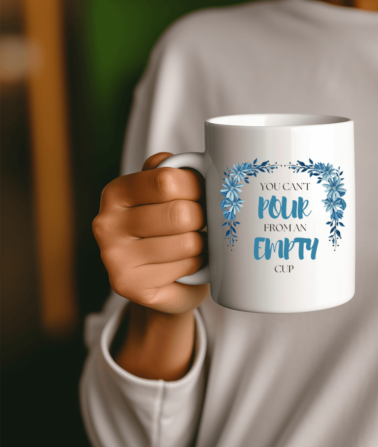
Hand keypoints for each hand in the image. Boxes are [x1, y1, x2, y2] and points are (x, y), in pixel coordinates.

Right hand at [92, 152, 208, 314]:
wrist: (160, 278)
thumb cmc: (168, 228)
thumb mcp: (165, 194)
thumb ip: (170, 171)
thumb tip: (183, 160)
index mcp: (116, 192)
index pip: (167, 180)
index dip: (196, 187)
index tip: (202, 194)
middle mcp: (107, 223)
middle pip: (180, 213)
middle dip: (202, 218)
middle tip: (200, 223)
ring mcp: (114, 258)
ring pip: (187, 243)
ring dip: (201, 243)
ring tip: (194, 243)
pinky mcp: (129, 285)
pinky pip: (185, 267)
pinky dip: (196, 264)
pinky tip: (185, 263)